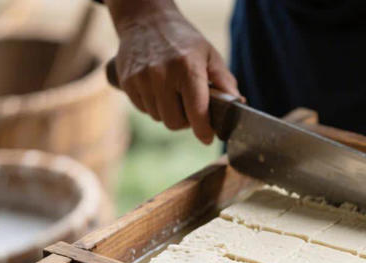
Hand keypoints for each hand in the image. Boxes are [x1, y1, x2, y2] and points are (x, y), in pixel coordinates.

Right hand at [107, 0, 239, 142]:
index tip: (207, 138)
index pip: (197, 111)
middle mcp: (162, 75)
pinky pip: (143, 110)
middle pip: (175, 122)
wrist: (146, 20)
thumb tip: (239, 104)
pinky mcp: (127, 82)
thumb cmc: (183, 40)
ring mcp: (142, 79)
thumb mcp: (209, 54)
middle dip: (186, 121)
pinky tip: (158, 91)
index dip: (203, 130)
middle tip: (191, 109)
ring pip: (158, 118)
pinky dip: (153, 106)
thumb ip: (225, 80)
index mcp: (187, 68)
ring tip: (174, 95)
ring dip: (169, 113)